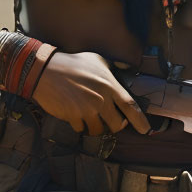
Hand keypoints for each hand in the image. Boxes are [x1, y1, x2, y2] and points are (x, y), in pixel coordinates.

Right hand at [30, 50, 152, 136]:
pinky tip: (74, 113)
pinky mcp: (73, 116)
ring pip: (99, 130)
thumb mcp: (97, 60)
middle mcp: (101, 99)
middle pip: (117, 124)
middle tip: (109, 121)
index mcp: (109, 85)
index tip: (146, 130)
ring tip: (89, 115)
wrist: (46, 70)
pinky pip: (81, 129)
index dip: (140, 120)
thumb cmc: (72, 63)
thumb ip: (113, 69)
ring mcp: (87, 109)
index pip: (130, 106)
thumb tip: (126, 70)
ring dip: (95, 126)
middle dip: (115, 125)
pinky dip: (80, 125)